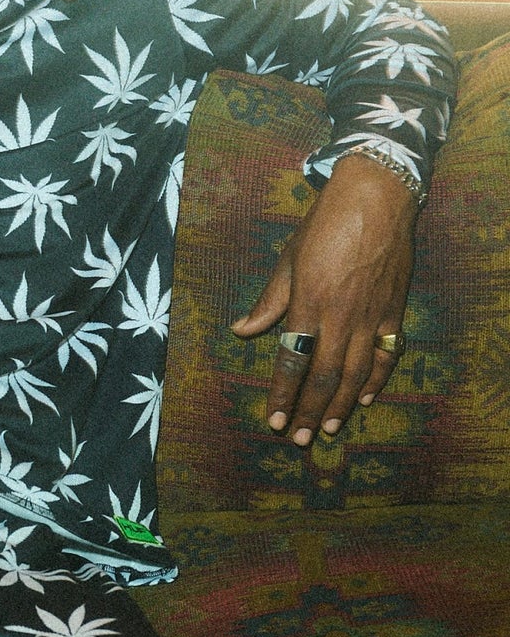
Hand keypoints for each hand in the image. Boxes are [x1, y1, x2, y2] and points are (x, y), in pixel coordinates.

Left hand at [230, 152, 417, 446]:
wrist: (376, 198)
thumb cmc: (325, 224)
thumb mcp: (288, 259)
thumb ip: (269, 301)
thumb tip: (241, 330)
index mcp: (308, 303)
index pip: (292, 361)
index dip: (282, 394)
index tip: (272, 419)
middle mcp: (340, 316)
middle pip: (323, 376)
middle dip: (307, 411)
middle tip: (296, 438)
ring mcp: (371, 317)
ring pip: (356, 374)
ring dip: (339, 406)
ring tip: (325, 429)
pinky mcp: (394, 312)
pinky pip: (387, 356)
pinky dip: (376, 381)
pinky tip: (364, 399)